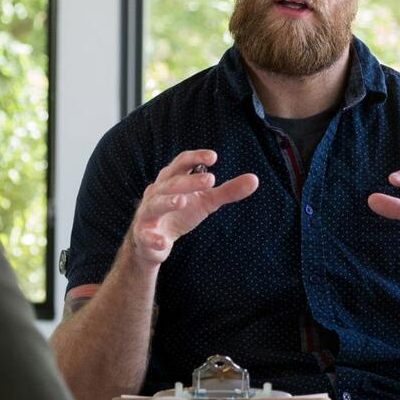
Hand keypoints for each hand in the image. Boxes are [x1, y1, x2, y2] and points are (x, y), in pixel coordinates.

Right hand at [128, 149, 258, 267]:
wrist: (152, 242)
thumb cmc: (180, 214)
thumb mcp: (206, 201)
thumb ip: (228, 191)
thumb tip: (255, 179)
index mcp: (171, 179)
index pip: (181, 163)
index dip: (195, 157)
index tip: (214, 157)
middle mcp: (157, 192)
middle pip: (171, 182)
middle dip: (189, 181)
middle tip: (212, 180)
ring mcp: (148, 213)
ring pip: (156, 204)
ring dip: (167, 202)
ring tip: (182, 201)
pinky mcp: (143, 235)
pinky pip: (147, 236)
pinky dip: (154, 239)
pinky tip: (164, 243)